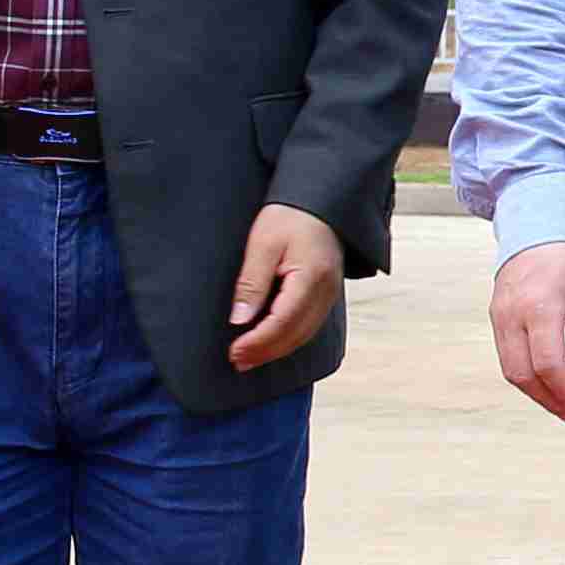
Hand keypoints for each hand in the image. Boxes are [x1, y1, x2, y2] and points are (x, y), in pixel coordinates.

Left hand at [224, 201, 343, 369]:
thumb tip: (240, 319)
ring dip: (276, 350)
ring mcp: (330, 295)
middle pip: (295, 335)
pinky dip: (288, 340)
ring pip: (304, 335)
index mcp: (311, 278)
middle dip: (265, 352)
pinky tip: (270, 343)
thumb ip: (252, 283)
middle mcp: (326, 292)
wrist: (319, 204)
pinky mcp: (326, 296)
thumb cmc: (290, 217)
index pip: (283, 321)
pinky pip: (308, 326)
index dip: (258, 341)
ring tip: (249, 358)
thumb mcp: (263, 245)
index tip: (234, 350)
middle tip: (236, 361)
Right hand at [490, 240, 564, 422]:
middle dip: (546, 399)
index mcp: (539, 306)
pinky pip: (505, 353)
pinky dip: (522, 373)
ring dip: (533, 391)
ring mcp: (499, 315)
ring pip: (509, 368)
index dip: (563, 391)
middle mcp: (512, 314)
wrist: (533, 217)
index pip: (546, 364)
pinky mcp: (496, 314)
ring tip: (558, 403)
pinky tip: (542, 380)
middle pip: (522, 373)